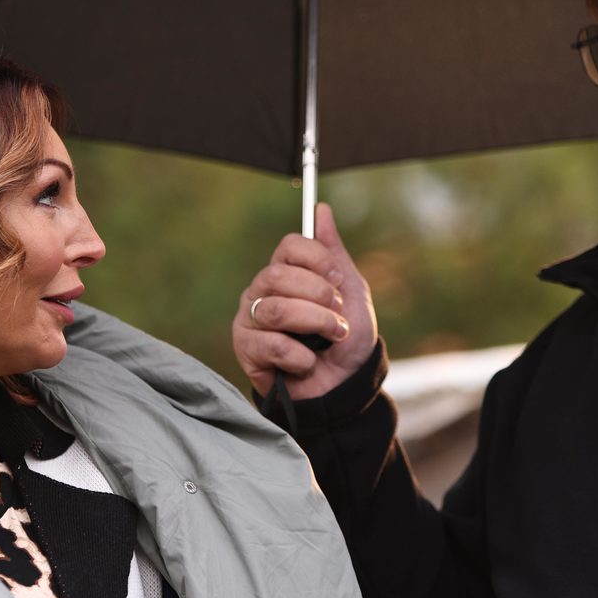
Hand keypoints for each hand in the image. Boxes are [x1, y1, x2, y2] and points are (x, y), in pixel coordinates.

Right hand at [233, 203, 377, 399]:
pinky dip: (302, 357)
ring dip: (315, 324)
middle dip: (318, 296)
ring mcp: (250, 320)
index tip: (338, 280)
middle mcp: (262, 291)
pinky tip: (309, 363)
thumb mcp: (351, 293)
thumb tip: (321, 210)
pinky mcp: (246, 350)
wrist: (344, 386)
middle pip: (278, 276)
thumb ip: (333, 253)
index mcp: (286, 272)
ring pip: (275, 310)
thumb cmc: (347, 340)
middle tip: (338, 315)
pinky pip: (272, 345)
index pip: (289, 246)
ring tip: (333, 337)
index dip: (317, 260)